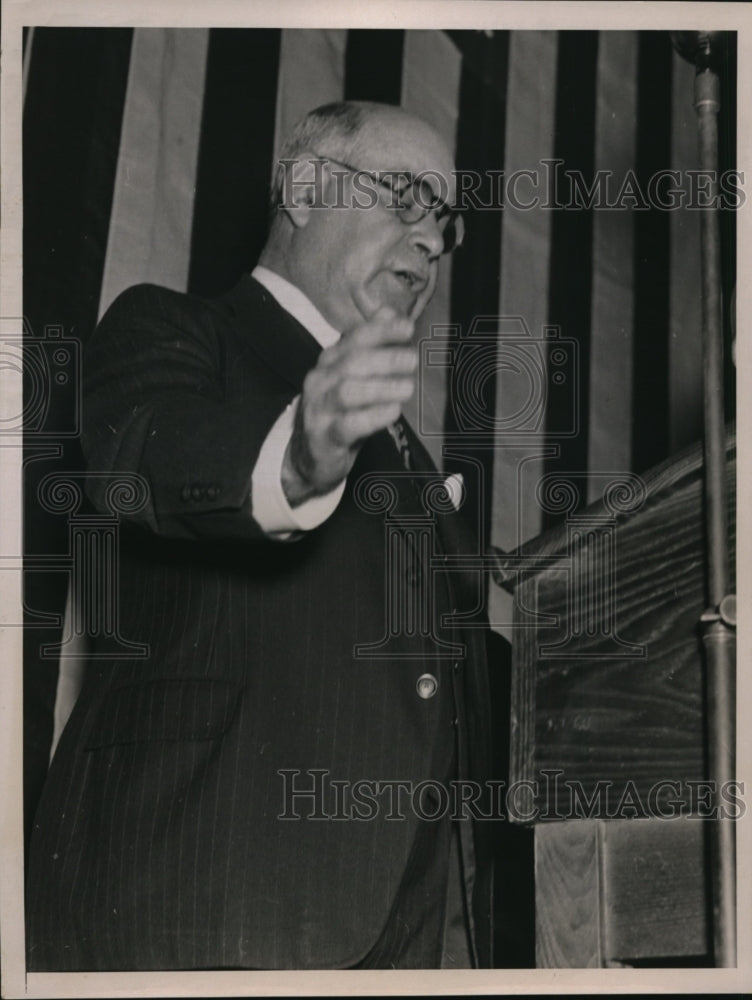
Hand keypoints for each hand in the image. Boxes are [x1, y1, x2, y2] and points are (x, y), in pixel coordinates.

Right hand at [282, 306, 416, 504]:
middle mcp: (320, 381)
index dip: (381, 331)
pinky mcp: (324, 437)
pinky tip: (393, 412)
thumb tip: (391, 312)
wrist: (308, 455)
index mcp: (329, 361)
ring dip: (381, 387)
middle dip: (385, 358)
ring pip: (347, 392)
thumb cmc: (339, 411)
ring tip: (407, 387)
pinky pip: (348, 425)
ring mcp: (319, 409)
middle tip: (412, 360)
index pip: (354, 338)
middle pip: (351, 362)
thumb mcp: (354, 377)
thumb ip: (371, 345)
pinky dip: (373, 417)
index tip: (408, 328)